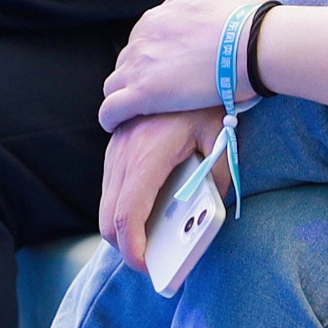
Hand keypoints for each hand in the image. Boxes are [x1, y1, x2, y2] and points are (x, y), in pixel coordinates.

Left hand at [101, 0, 245, 129]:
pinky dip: (111, 117)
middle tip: (157, 93)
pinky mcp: (141, 93)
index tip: (164, 72)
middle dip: (137, 76)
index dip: (151, 59)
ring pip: (114, 84)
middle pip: (127, 61)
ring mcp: (139, 64)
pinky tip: (116, 125)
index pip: (142, 40)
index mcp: (158, 16)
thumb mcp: (207, 0)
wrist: (249, 45)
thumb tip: (187, 15)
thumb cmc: (242, 27)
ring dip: (124, 96)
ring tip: (137, 113)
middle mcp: (143, 36)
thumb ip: (188, 7)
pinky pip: (110, 109)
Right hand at [101, 105, 224, 272]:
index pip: (126, 214)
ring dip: (121, 225)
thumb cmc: (214, 103)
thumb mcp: (221, 143)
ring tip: (150, 239)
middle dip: (124, 245)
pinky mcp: (117, 141)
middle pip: (107, 215)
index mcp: (148, 154)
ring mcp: (116, 145)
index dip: (132, 249)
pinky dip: (122, 204)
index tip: (146, 267)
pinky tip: (146, 208)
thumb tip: (203, 216)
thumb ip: (214, 182)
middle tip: (149, 261)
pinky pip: (111, 183)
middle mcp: (124, 150)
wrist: (200, 60)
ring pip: (105, 200)